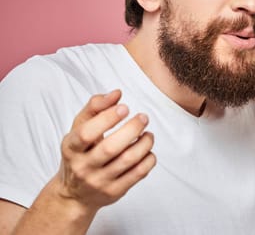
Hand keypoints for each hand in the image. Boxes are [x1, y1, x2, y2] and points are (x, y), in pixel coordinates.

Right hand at [54, 89, 155, 211]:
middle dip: (132, 129)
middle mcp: (83, 167)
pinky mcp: (115, 191)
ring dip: (144, 143)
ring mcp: (99, 181)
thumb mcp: (78, 129)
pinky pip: (138, 174)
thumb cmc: (79, 154)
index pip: (86, 133)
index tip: (124, 107)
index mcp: (71, 148)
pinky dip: (149, 158)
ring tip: (148, 134)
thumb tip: (116, 93)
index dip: (107, 118)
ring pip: (128, 160)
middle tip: (143, 117)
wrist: (74, 194)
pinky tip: (148, 150)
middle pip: (110, 148)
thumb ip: (95, 107)